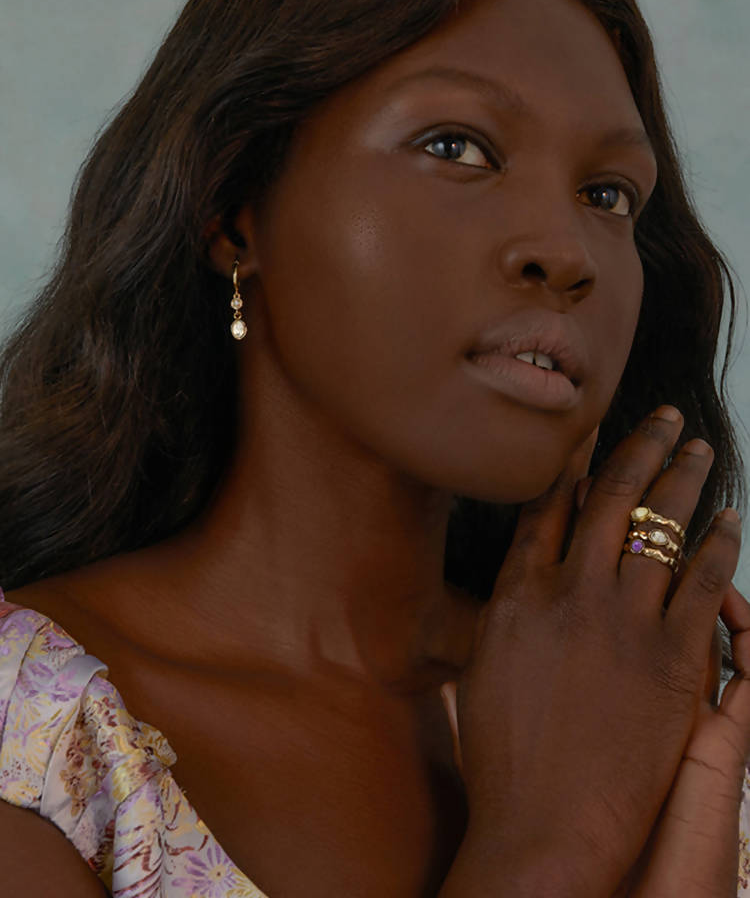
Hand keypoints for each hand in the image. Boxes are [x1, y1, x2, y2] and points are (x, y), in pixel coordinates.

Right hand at [447, 407, 741, 895]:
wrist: (543, 828)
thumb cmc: (504, 758)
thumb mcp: (483, 667)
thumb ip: (506, 610)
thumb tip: (525, 571)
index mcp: (517, 593)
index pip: (548, 506)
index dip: (575, 463)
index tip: (595, 433)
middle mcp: (569, 591)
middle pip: (609, 497)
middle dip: (640, 448)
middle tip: (665, 419)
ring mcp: (622, 620)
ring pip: (659, 525)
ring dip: (685, 479)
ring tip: (701, 449)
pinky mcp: (672, 657)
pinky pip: (704, 582)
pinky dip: (720, 544)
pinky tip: (731, 520)